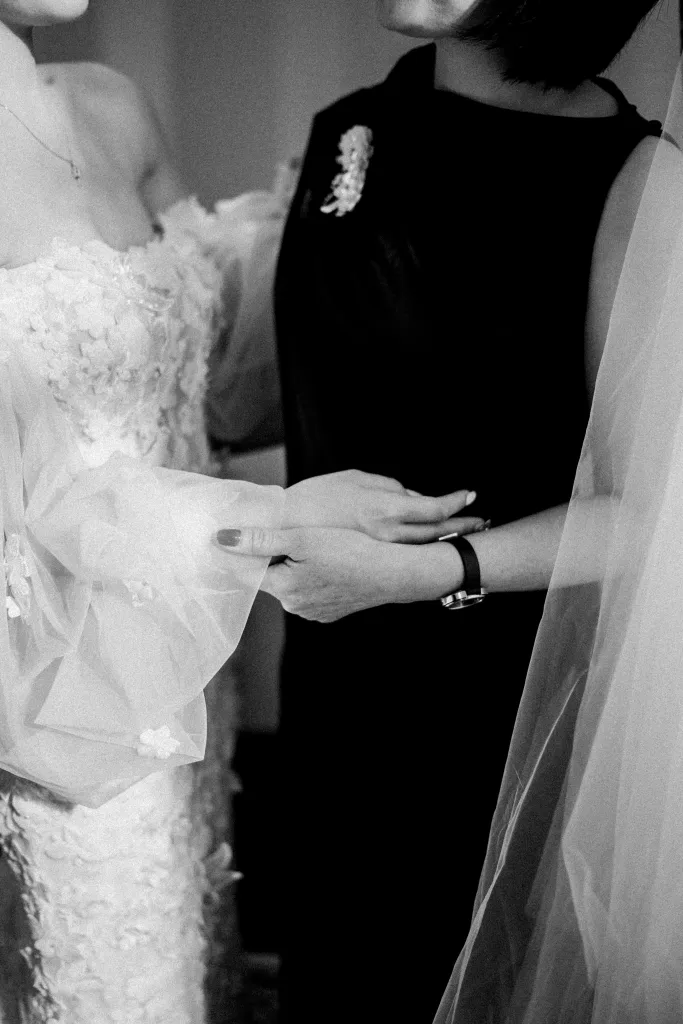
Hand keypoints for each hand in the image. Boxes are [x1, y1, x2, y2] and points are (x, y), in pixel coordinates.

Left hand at [217, 526, 463, 621]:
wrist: (396, 572)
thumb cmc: (352, 551)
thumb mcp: (303, 538)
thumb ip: (260, 540)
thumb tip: (220, 539)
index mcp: (284, 588)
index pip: (245, 571)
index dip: (237, 552)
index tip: (227, 537)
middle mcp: (295, 606)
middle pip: (270, 576)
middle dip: (270, 556)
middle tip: (276, 532)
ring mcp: (315, 612)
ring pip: (292, 582)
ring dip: (292, 565)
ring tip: (306, 543)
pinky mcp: (332, 611)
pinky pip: (312, 589)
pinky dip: (313, 574)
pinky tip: (327, 559)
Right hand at [283, 469, 483, 542]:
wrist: (281, 528)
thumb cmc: (314, 498)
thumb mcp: (354, 479)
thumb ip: (388, 486)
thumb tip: (412, 495)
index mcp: (384, 511)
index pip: (434, 510)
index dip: (456, 503)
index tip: (469, 496)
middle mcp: (388, 537)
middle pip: (435, 535)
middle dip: (461, 527)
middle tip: (482, 522)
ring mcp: (378, 557)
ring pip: (420, 550)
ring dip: (442, 542)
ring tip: (460, 533)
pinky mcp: (364, 571)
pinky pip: (397, 562)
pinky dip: (412, 555)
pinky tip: (417, 551)